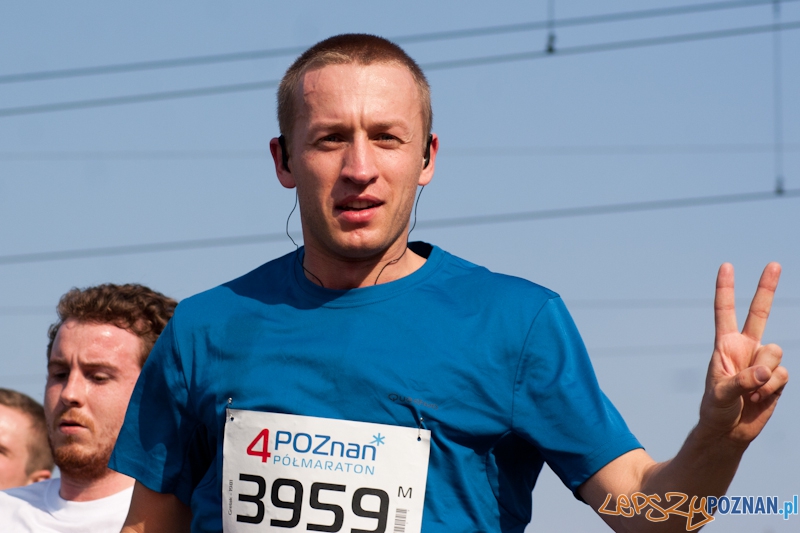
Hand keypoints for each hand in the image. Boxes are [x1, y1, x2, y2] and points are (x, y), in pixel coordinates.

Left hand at [699, 262, 787, 444]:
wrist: (731, 431)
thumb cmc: (716, 409)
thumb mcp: (720, 395)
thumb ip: (741, 382)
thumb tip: (766, 371)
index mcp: (725, 345)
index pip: (724, 312)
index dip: (725, 289)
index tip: (726, 266)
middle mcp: (746, 347)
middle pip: (759, 313)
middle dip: (767, 288)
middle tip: (774, 263)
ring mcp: (764, 361)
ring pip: (775, 352)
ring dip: (764, 375)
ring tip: (750, 392)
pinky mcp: (777, 377)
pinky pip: (783, 375)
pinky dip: (771, 390)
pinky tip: (760, 399)